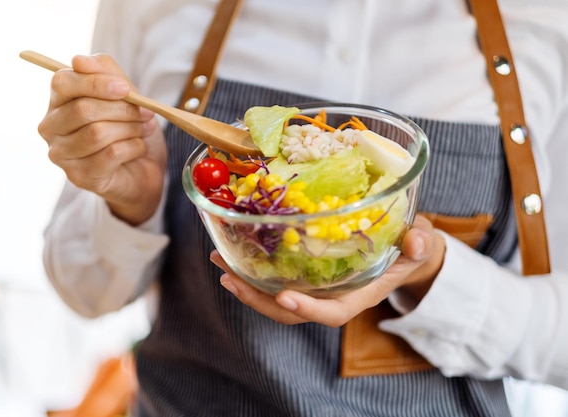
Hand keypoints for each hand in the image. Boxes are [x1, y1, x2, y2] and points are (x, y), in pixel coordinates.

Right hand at [38, 54, 166, 224]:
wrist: (142, 168)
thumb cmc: (128, 127)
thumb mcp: (123, 93)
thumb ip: (104, 71)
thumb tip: (78, 60)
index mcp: (57, 101)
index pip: (63, 82)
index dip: (96, 83)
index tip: (125, 88)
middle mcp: (51, 128)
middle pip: (83, 110)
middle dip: (122, 110)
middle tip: (146, 112)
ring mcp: (61, 155)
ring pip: (97, 133)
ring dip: (130, 129)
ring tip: (145, 128)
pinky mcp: (79, 176)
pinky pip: (109, 155)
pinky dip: (132, 147)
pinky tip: (138, 147)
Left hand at [210, 215, 444, 326]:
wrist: (406, 248)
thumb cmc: (413, 245)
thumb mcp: (422, 241)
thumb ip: (420, 243)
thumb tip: (415, 242)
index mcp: (361, 293)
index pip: (332, 312)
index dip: (308, 309)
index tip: (283, 298)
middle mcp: (334, 295)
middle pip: (292, 311)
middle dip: (258, 299)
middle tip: (228, 277)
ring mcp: (319, 286)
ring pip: (278, 297)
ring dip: (246, 283)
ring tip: (220, 262)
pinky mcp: (309, 273)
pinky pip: (278, 279)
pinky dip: (254, 269)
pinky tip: (234, 252)